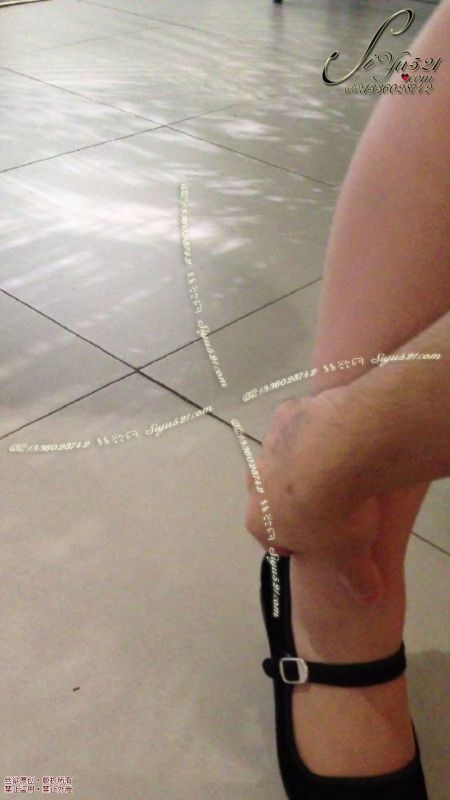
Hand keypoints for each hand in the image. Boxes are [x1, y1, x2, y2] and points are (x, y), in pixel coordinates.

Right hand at [244, 391, 385, 603]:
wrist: (338, 451)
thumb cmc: (337, 513)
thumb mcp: (351, 557)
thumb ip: (357, 579)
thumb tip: (370, 598)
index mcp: (261, 522)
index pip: (273, 539)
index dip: (300, 542)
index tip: (326, 540)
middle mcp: (255, 485)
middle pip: (274, 497)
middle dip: (298, 502)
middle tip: (334, 503)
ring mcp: (268, 447)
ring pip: (285, 460)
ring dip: (306, 464)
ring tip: (343, 467)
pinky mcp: (284, 415)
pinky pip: (299, 425)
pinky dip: (316, 430)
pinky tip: (341, 436)